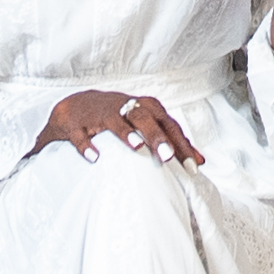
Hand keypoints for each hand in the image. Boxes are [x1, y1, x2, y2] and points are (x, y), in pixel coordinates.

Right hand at [40, 90, 201, 163]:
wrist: (73, 107)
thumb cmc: (118, 117)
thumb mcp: (145, 124)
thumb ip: (170, 140)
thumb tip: (200, 161)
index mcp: (144, 108)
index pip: (168, 124)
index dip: (181, 144)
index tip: (193, 166)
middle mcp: (124, 107)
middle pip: (144, 117)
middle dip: (157, 136)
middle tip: (168, 157)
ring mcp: (99, 114)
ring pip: (115, 120)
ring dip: (126, 133)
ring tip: (137, 148)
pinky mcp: (76, 123)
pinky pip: (81, 133)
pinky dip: (86, 144)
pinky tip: (94, 157)